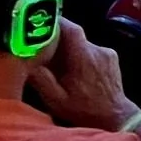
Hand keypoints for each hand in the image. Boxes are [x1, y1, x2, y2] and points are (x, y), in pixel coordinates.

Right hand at [28, 19, 140, 133]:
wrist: (114, 117)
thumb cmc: (83, 110)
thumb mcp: (56, 99)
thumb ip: (41, 79)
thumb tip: (26, 62)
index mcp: (84, 57)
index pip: (71, 29)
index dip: (56, 23)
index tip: (41, 23)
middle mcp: (98, 50)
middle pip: (75, 35)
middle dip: (58, 40)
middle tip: (43, 48)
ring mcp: (107, 53)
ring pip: (82, 43)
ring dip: (69, 50)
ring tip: (57, 64)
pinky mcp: (112, 57)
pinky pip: (91, 49)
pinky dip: (80, 55)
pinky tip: (73, 70)